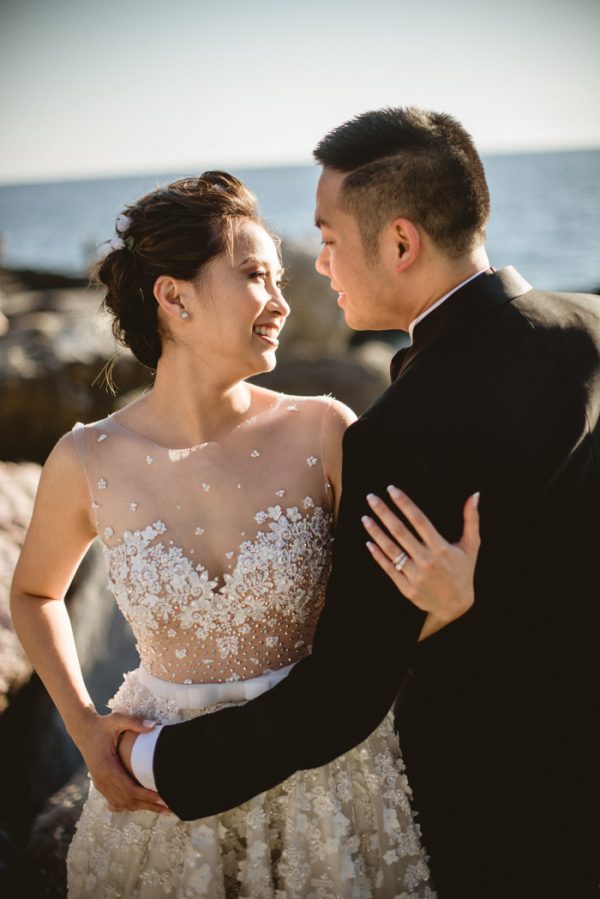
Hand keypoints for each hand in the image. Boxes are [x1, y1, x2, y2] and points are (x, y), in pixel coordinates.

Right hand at [72, 710, 169, 814]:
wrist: (83, 730)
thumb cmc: (102, 725)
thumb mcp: (116, 719)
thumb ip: (134, 722)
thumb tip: (153, 726)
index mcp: (107, 767)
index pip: (130, 788)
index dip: (146, 795)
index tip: (162, 798)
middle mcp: (102, 780)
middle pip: (128, 800)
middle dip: (148, 805)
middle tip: (168, 809)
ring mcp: (100, 784)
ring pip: (122, 803)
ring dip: (141, 808)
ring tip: (160, 810)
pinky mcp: (101, 784)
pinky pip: (115, 800)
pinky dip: (129, 805)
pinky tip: (140, 807)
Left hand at [362, 486, 479, 631]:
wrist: (455, 606)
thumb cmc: (463, 571)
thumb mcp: (472, 546)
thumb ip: (472, 519)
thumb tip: (475, 495)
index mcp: (441, 548)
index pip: (419, 520)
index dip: (404, 503)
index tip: (391, 489)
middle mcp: (427, 561)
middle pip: (400, 532)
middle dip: (384, 513)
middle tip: (371, 498)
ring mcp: (415, 576)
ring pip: (391, 550)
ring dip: (376, 532)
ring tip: (365, 518)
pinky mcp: (406, 588)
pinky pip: (388, 568)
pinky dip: (377, 555)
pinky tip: (368, 542)